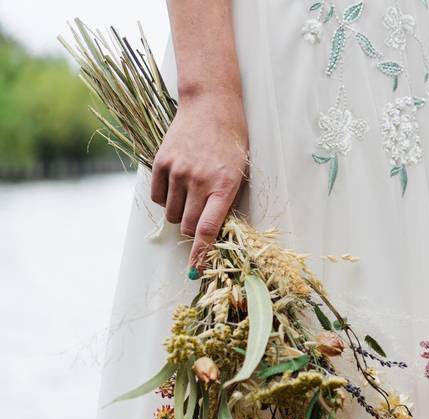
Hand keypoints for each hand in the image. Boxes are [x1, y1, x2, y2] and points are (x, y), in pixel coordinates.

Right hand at [150, 90, 248, 271]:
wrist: (211, 106)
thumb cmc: (232, 142)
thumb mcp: (239, 173)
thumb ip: (226, 201)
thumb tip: (212, 233)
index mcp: (224, 186)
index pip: (208, 229)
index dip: (201, 254)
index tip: (196, 271)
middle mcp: (199, 181)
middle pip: (188, 227)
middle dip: (194, 230)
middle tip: (201, 217)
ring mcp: (178, 172)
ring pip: (173, 215)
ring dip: (181, 214)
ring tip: (192, 195)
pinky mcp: (160, 163)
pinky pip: (158, 198)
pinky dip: (166, 199)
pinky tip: (178, 185)